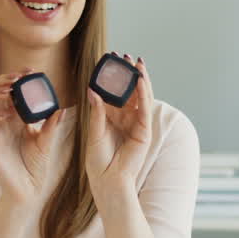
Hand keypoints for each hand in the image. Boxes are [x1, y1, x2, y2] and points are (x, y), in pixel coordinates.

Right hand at [0, 70, 66, 203]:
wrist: (28, 189)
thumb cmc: (36, 166)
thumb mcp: (46, 142)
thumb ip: (51, 125)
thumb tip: (62, 108)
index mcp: (14, 117)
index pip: (11, 90)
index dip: (18, 78)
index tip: (32, 71)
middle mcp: (1, 121)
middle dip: (4, 80)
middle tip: (19, 77)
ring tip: (9, 89)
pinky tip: (3, 113)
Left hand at [85, 54, 152, 196]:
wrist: (107, 181)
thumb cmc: (98, 162)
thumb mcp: (94, 132)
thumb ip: (97, 111)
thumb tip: (93, 90)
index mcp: (112, 118)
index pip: (115, 93)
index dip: (113, 77)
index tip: (110, 61)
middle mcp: (126, 119)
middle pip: (130, 91)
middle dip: (129, 74)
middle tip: (125, 56)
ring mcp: (137, 125)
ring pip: (141, 97)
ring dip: (140, 79)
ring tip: (137, 63)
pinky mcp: (144, 132)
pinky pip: (145, 109)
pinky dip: (144, 94)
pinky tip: (141, 81)